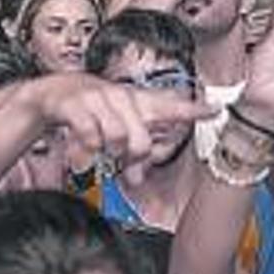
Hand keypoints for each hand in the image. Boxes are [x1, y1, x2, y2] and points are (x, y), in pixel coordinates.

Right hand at [28, 73, 215, 182]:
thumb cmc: (96, 110)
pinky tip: (83, 150)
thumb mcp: (119, 127)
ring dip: (108, 151)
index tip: (216, 109)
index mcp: (137, 103)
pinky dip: (86, 148)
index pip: (171, 106)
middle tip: (122, 158)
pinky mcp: (76, 105)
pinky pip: (89, 134)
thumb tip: (137, 180)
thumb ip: (132, 155)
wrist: (57, 92)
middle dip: (133, 157)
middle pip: (140, 139)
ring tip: (100, 150)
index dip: (194, 110)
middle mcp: (122, 98)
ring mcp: (98, 99)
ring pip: (116, 137)